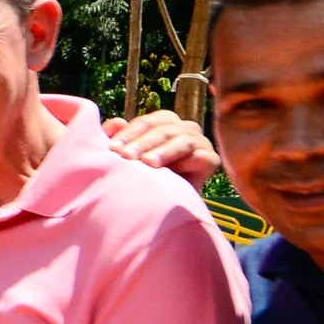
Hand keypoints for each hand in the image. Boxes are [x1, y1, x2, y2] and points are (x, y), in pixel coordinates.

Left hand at [105, 109, 219, 185]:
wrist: (170, 202)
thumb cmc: (147, 175)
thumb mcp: (128, 158)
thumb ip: (118, 140)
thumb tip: (116, 123)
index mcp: (164, 121)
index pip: (145, 123)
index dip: (128, 135)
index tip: (112, 149)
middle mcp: (185, 127)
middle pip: (163, 130)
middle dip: (143, 143)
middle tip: (126, 157)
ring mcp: (200, 142)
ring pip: (182, 141)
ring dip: (164, 151)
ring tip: (148, 163)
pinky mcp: (211, 159)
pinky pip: (201, 157)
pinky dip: (189, 161)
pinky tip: (175, 172)